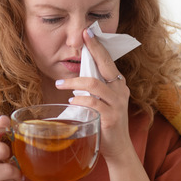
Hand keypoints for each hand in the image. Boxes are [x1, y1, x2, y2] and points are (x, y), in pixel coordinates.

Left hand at [56, 28, 132, 160]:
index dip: (98, 46)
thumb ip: (93, 88)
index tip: (88, 32)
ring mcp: (117, 104)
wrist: (118, 148)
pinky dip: (80, 100)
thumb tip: (76, 74)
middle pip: (106, 65)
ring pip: (95, 84)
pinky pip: (93, 103)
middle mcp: (120, 90)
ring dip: (74, 82)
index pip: (108, 61)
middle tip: (81, 38)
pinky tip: (71, 101)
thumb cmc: (106, 123)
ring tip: (60, 84)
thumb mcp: (102, 101)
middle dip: (93, 50)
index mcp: (118, 84)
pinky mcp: (111, 117)